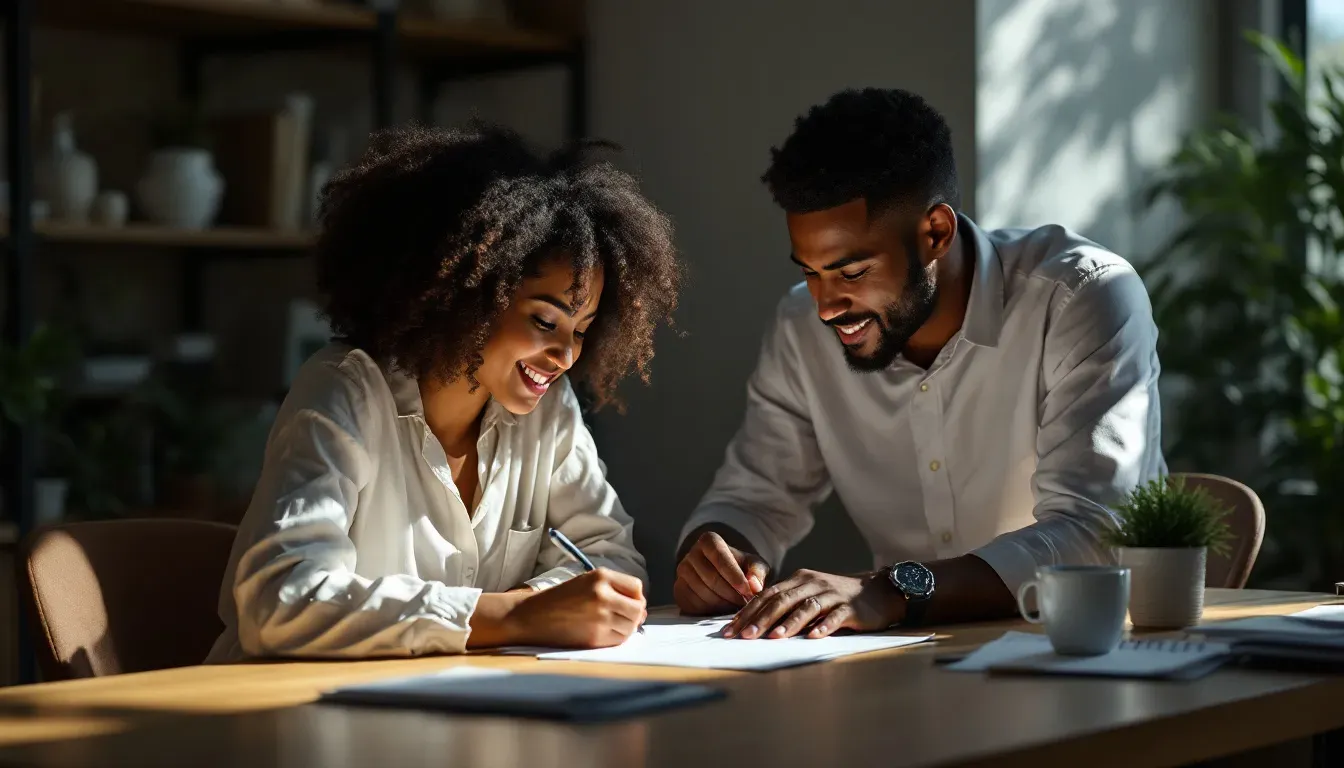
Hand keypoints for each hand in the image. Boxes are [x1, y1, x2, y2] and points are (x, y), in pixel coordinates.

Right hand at [505, 568, 646, 647]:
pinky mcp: (595, 637)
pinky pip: (619, 639)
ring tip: (608, 624)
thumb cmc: (560, 599)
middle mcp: (603, 595)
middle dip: (634, 615)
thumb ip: (614, 590)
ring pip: (631, 626)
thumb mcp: (587, 582)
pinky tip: (602, 633)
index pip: (637, 587)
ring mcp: (600, 617)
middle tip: (622, 617)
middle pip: (637, 609)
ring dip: (625, 628)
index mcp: (601, 576)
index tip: (628, 602)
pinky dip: (616, 638)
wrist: (532, 616)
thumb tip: (641, 611)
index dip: (635, 597)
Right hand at [673, 531, 769, 614]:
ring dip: (723, 604)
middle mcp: (691, 554)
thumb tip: (754, 586)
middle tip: (746, 603)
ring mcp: (682, 572)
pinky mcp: (679, 590)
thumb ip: (757, 572)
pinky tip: (723, 609)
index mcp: (709, 541)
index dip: (735, 576)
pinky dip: (711, 611)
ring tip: (737, 606)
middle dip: (732, 594)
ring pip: (703, 594)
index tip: (748, 591)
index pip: (720, 558)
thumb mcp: (754, 565)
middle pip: (712, 579)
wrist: (724, 576)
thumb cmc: (741, 568)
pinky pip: (694, 605)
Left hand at [723, 569, 902, 639]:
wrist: (877, 592)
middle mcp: (812, 583)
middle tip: (744, 637)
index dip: (747, 612)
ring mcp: (832, 594)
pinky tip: (813, 637)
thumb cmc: (836, 599)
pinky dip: (823, 626)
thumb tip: (752, 624)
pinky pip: (835, 616)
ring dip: (789, 623)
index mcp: (798, 580)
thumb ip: (785, 604)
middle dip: (760, 619)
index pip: (766, 595)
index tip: (730, 630)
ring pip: (807, 607)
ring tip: (774, 637)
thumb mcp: (808, 595)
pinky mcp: (851, 608)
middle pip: (782, 600)